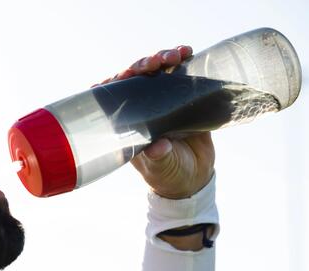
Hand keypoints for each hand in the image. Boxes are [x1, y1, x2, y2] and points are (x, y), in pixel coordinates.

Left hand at [100, 46, 214, 198]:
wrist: (195, 178)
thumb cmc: (169, 175)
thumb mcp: (162, 167)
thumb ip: (159, 158)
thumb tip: (158, 147)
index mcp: (129, 123)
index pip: (114, 95)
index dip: (115, 81)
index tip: (122, 76)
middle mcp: (143, 108)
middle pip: (137, 77)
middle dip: (143, 65)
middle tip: (154, 63)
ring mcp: (163, 101)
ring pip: (158, 71)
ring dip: (163, 58)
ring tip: (176, 55)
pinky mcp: (185, 98)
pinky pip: (182, 74)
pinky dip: (184, 61)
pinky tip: (189, 52)